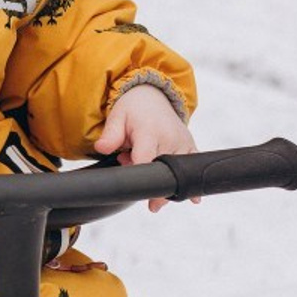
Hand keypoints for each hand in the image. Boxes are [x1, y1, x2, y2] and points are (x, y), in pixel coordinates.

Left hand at [95, 84, 196, 211]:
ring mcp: (183, 143)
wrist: (153, 97)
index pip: (146, 160)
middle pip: (163, 172)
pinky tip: (193, 199)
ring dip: (165, 183)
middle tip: (141, 184)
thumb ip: (110, 135)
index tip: (136, 191)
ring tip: (151, 180)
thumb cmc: (133, 109)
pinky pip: (194, 168)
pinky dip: (190, 183)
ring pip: (178, 174)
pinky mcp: (191, 147)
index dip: (140, 177)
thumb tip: (101, 149)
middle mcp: (170, 139)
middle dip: (150, 183)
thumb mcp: (116, 117)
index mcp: (150, 132)